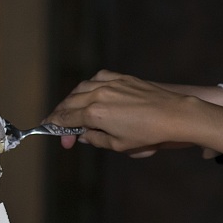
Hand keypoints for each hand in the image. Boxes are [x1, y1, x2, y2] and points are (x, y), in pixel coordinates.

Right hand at [45, 69, 200, 155]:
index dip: (55, 125)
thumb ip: (95, 139)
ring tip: (70, 108)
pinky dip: (89, 86)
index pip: (66, 118)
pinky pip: (97, 78)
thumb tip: (83, 135)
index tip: (49, 129)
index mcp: (94, 114)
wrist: (173, 115)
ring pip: (80, 88)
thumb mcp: (118, 145)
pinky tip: (89, 92)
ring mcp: (110, 83)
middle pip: (69, 102)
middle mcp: (98, 95)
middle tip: (58, 124)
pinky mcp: (121, 78)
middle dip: (60, 114)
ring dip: (72, 99)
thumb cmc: (147, 134)